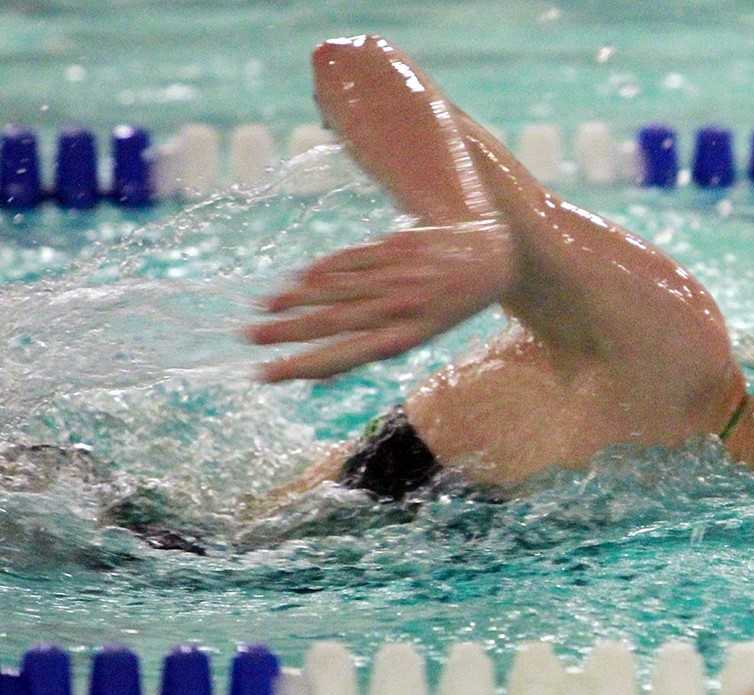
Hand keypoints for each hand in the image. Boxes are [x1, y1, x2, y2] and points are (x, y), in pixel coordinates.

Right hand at [246, 221, 511, 381]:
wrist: (490, 256)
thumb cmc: (446, 304)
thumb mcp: (421, 331)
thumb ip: (376, 342)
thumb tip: (323, 362)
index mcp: (406, 337)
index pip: (345, 357)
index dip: (303, 366)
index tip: (267, 374)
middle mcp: (400, 309)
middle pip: (333, 323)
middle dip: (288, 332)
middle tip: (248, 338)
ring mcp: (398, 276)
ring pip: (338, 289)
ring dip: (298, 299)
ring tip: (264, 307)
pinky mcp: (397, 246)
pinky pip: (352, 259)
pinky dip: (325, 270)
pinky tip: (300, 278)